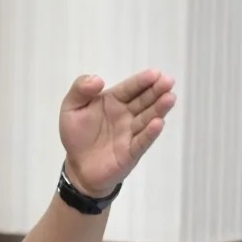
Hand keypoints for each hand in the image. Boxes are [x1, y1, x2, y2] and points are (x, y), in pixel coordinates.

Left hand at [57, 69, 175, 196]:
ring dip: (159, 108)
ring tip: (170, 98)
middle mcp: (126, 115)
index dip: (142, 81)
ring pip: (147, 118)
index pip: (130, 88)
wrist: (78, 168)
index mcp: (113, 101)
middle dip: (156, 91)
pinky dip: (150, 133)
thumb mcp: (71, 108)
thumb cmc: (77, 136)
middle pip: (143, 101)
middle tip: (169, 82)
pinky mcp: (131, 152)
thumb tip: (98, 79)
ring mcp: (131, 133)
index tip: (155, 74)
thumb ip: (80, 90)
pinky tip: (158, 123)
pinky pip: (142, 141)